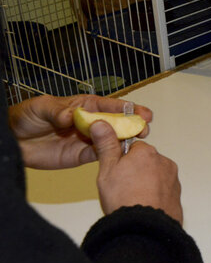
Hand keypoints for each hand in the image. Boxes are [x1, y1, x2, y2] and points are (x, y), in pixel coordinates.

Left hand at [9, 94, 151, 169]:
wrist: (14, 140)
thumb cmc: (28, 116)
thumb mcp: (42, 107)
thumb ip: (58, 111)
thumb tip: (71, 116)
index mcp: (85, 106)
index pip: (111, 105)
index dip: (128, 108)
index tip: (142, 112)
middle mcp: (91, 122)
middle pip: (118, 123)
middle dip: (133, 124)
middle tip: (144, 128)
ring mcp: (88, 139)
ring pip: (113, 140)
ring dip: (126, 140)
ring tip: (137, 142)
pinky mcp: (82, 156)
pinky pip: (100, 155)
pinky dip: (111, 155)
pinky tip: (120, 155)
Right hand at [90, 121, 182, 223]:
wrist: (144, 229)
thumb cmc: (124, 199)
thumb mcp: (107, 170)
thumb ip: (106, 145)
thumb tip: (101, 123)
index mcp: (147, 152)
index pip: (133, 148)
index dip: (121, 160)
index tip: (116, 173)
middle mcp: (164, 161)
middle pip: (145, 161)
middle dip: (135, 171)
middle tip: (122, 189)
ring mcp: (173, 178)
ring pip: (155, 176)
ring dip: (146, 183)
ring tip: (133, 200)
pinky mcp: (177, 194)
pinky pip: (163, 190)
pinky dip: (155, 195)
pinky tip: (144, 206)